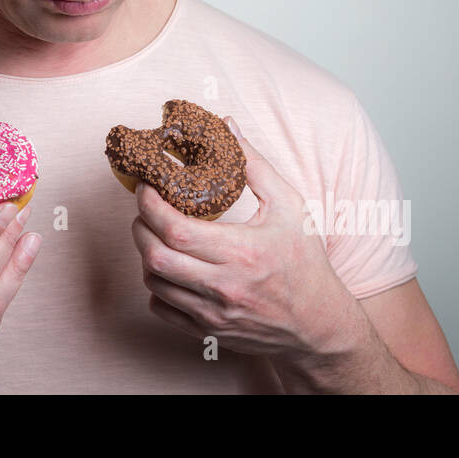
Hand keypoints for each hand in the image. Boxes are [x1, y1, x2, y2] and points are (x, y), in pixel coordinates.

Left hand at [132, 116, 357, 359]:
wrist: (319, 324)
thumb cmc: (305, 261)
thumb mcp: (289, 206)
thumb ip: (254, 165)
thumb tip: (226, 126)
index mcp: (242, 252)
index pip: (175, 228)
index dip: (149, 205)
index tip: (146, 187)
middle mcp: (224, 286)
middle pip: (155, 256)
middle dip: (139, 226)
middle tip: (145, 208)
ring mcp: (213, 313)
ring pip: (154, 282)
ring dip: (146, 253)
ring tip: (157, 233)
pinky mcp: (207, 332)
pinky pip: (161, 308)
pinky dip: (156, 285)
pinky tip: (170, 266)